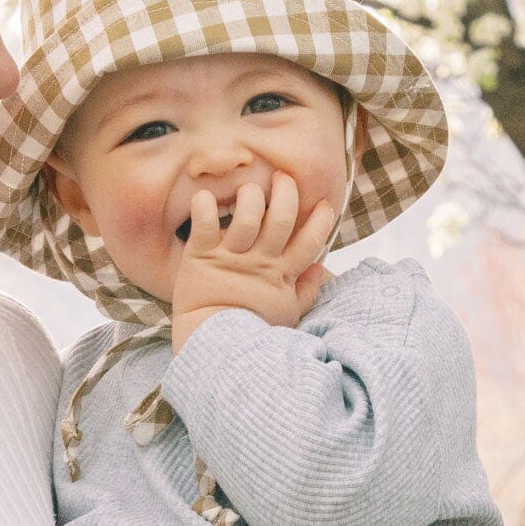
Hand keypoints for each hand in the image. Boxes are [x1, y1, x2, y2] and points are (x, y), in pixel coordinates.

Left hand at [171, 172, 334, 350]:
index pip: (311, 240)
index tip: (323, 205)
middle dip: (286, 192)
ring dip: (250, 195)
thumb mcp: (285, 314)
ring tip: (248, 190)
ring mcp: (230, 257)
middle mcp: (259, 261)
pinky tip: (204, 198)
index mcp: (281, 274)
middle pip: (282, 217)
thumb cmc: (250, 331)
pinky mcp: (200, 256)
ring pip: (247, 214)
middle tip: (282, 178)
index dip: (321, 220)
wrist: (211, 347)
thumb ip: (305, 292)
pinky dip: (203, 205)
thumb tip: (321, 268)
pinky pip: (204, 223)